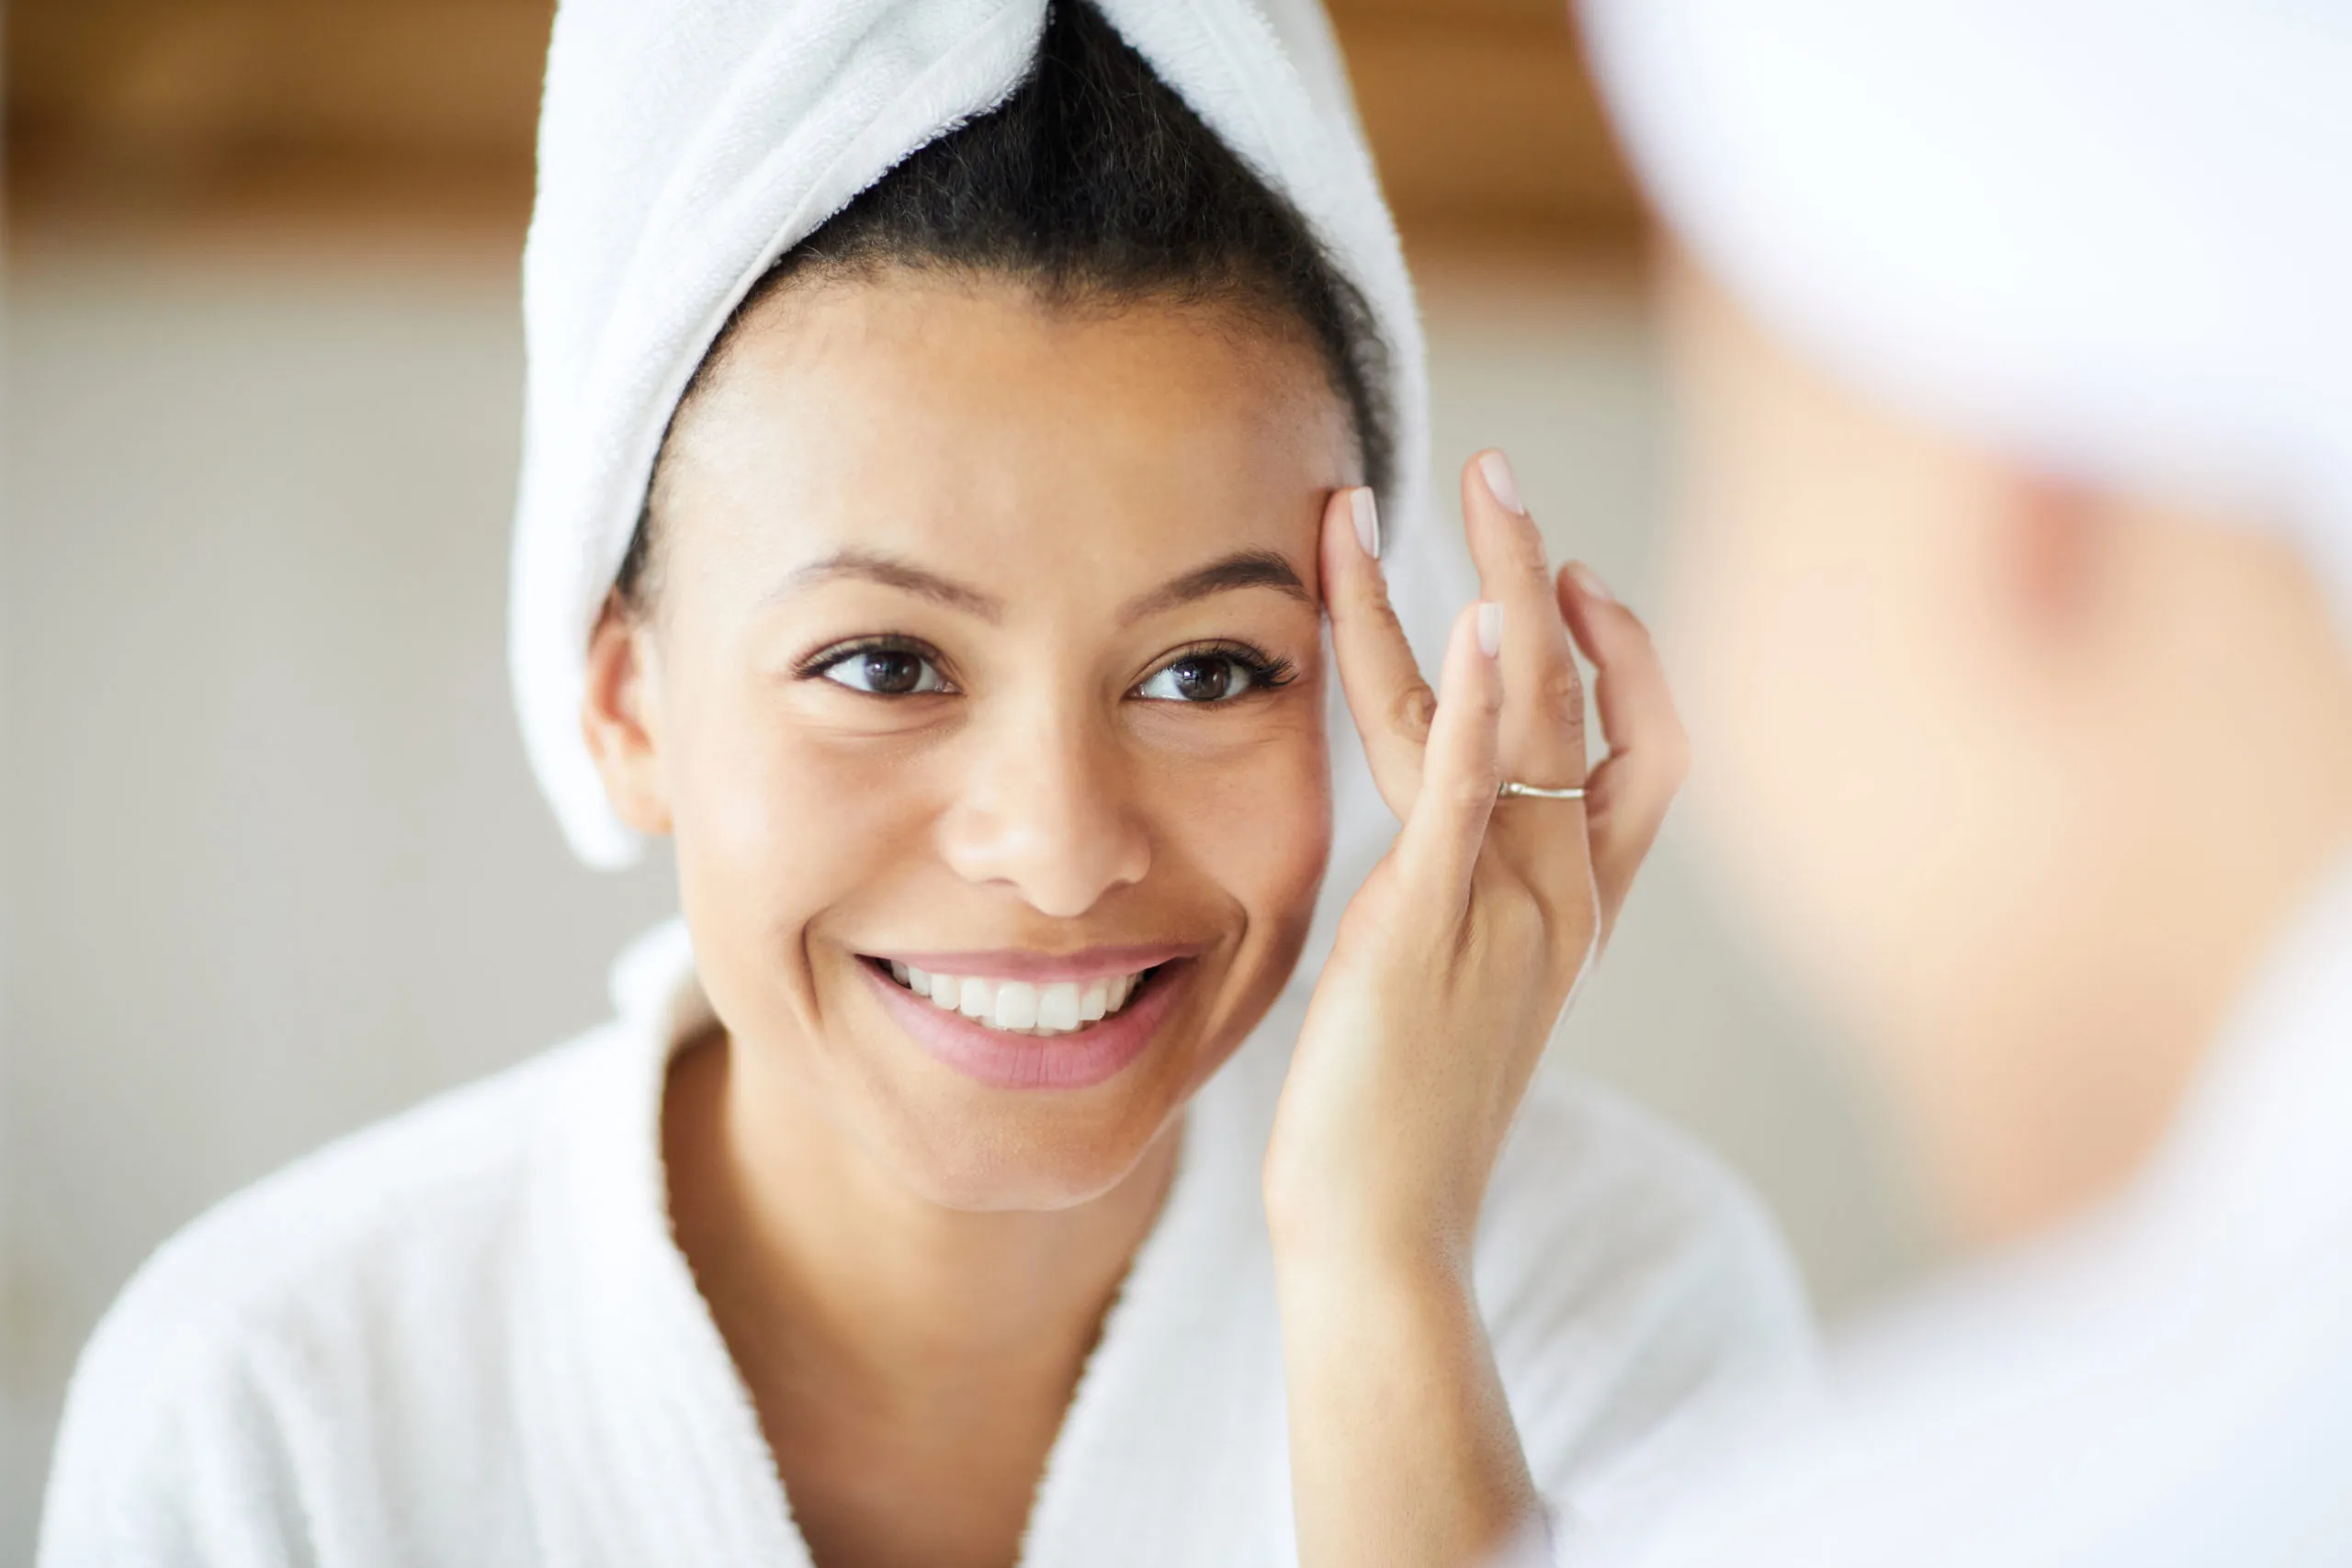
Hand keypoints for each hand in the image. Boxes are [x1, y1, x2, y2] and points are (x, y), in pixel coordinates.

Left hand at [1264, 450, 1688, 1268]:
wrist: (1383, 1233)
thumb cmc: (1401, 1123)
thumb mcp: (1457, 996)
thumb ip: (1460, 908)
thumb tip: (1432, 857)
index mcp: (1574, 910)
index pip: (1643, 749)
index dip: (1621, 654)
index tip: (1567, 580)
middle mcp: (1561, 893)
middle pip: (1584, 697)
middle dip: (1545, 572)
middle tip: (1500, 470)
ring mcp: (1506, 904)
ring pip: (1528, 711)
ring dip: (1504, 582)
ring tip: (1476, 480)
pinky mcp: (1430, 921)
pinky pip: (1467, 787)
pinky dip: (1475, 696)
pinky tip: (1468, 611)